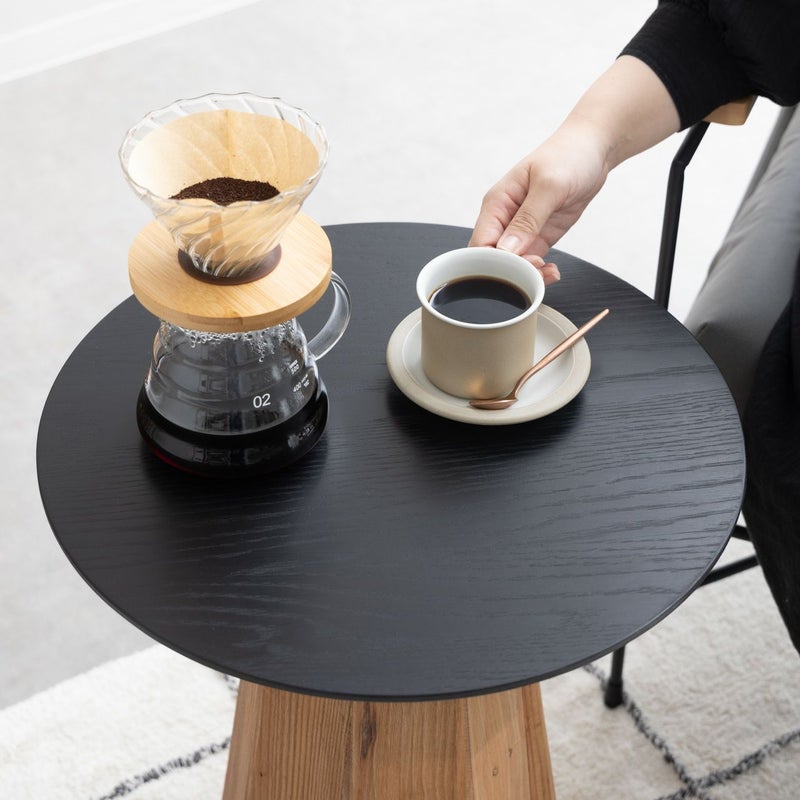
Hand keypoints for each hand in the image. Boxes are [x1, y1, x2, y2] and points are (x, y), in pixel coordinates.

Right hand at [470, 120, 610, 285]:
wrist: (593, 149)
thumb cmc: (568, 155)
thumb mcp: (549, 186)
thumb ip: (528, 219)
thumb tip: (507, 249)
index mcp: (497, 203)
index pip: (480, 243)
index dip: (494, 262)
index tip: (518, 266)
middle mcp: (504, 219)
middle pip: (493, 258)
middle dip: (512, 271)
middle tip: (537, 268)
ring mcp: (521, 230)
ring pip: (513, 265)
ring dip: (528, 274)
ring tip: (548, 271)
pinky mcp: (538, 237)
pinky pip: (531, 262)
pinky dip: (540, 271)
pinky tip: (552, 270)